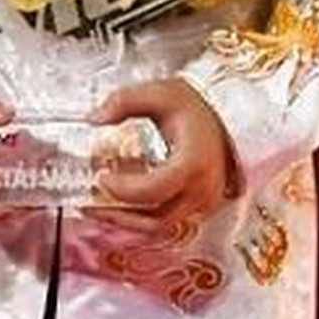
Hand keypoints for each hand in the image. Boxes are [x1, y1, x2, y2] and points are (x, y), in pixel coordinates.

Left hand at [87, 77, 237, 235]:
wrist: (226, 113)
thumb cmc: (195, 104)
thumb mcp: (158, 93)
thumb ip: (123, 102)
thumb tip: (94, 118)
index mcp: (193, 163)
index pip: (152, 191)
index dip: (122, 189)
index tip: (101, 176)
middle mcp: (202, 190)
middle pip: (155, 219)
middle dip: (119, 214)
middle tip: (92, 201)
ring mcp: (204, 202)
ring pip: (160, 226)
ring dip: (129, 220)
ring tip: (103, 204)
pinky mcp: (201, 207)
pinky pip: (168, 220)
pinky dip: (144, 215)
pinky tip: (125, 201)